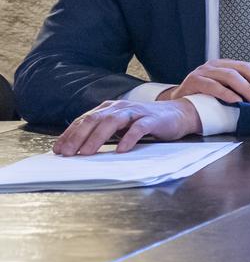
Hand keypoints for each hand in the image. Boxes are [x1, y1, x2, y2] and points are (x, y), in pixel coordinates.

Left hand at [52, 99, 201, 154]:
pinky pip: (138, 129)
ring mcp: (136, 112)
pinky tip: (120, 150)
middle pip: (94, 120)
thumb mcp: (121, 125)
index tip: (58, 149)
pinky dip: (128, 139)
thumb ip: (104, 132)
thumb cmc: (147, 122)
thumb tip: (80, 147)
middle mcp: (120, 108)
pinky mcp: (152, 120)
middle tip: (67, 153)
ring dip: (97, 138)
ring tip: (87, 153)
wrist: (179, 114)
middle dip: (78, 137)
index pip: (85, 120)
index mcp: (109, 109)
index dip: (70, 134)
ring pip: (112, 122)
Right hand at [161, 59, 249, 104]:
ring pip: (230, 76)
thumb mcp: (226, 90)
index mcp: (227, 65)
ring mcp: (204, 71)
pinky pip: (212, 86)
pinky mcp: (193, 81)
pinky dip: (226, 93)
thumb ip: (242, 89)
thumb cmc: (206, 97)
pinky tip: (236, 101)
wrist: (178, 103)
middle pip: (244, 68)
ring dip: (247, 89)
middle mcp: (216, 65)